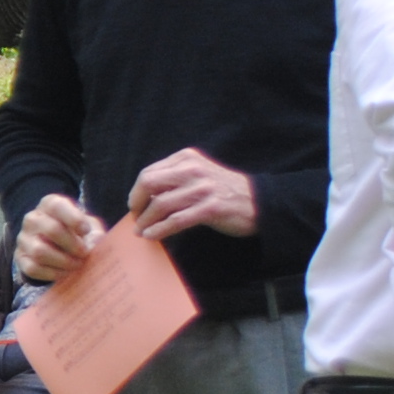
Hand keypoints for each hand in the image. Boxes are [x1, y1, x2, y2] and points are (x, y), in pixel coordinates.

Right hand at [12, 195, 101, 285]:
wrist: (57, 246)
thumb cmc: (76, 233)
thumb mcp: (89, 227)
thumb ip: (95, 233)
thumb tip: (95, 243)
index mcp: (49, 205)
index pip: (56, 206)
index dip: (73, 218)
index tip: (86, 230)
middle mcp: (32, 219)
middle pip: (52, 230)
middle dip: (73, 245)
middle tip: (84, 253)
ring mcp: (23, 239)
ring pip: (40, 251)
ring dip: (63, 261)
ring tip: (76, 264)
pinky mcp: (20, 258)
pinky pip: (33, 268)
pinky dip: (52, 273)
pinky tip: (64, 273)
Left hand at [126, 147, 258, 241]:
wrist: (258, 202)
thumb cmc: (222, 190)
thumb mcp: (197, 174)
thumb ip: (173, 179)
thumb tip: (142, 197)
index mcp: (186, 158)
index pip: (148, 172)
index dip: (137, 192)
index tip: (135, 206)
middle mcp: (193, 169)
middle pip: (149, 183)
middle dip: (137, 203)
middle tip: (136, 218)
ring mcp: (203, 188)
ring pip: (161, 204)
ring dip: (146, 221)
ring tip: (141, 231)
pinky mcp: (211, 208)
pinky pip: (176, 220)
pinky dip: (159, 230)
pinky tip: (152, 236)